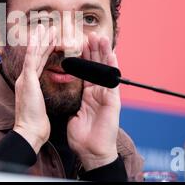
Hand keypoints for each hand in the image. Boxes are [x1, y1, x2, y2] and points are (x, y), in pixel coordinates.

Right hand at [13, 24, 56, 153]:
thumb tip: (44, 96)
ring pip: (33, 54)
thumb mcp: (40, 107)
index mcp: (29, 84)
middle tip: (49, 27)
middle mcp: (25, 79)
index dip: (45, 50)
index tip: (51, 40)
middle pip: (35, 55)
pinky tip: (39, 37)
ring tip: (46, 27)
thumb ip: (40, 98)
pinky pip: (32, 59)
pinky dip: (35, 47)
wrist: (29, 132)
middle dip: (42, 41)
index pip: (38, 63)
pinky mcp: (27, 80)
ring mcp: (25, 78)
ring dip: (40, 39)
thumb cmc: (35, 124)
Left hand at [67, 32, 120, 170]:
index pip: (86, 70)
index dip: (83, 57)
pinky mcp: (113, 101)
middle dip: (94, 49)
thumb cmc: (83, 136)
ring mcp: (107, 96)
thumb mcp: (75, 114)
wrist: (91, 151)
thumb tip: (71, 98)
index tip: (79, 42)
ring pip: (106, 69)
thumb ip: (75, 103)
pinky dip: (112, 67)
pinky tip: (111, 54)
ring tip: (101, 37)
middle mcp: (99, 92)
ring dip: (104, 53)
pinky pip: (112, 81)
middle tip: (91, 33)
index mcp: (90, 94)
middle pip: (97, 66)